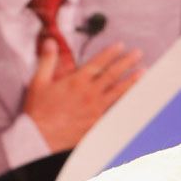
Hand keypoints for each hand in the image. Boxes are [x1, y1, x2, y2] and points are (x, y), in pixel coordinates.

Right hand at [24, 38, 143, 150]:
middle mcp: (89, 93)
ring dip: (132, 81)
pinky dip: (125, 104)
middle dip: (127, 62)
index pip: (98, 63)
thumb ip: (47, 61)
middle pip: (112, 75)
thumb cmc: (38, 111)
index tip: (121, 46)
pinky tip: (133, 100)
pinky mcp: (96, 123)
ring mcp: (95, 109)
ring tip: (143, 73)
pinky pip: (115, 112)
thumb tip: (50, 42)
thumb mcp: (38, 82)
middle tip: (138, 54)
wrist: (39, 138)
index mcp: (76, 81)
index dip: (110, 53)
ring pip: (118, 92)